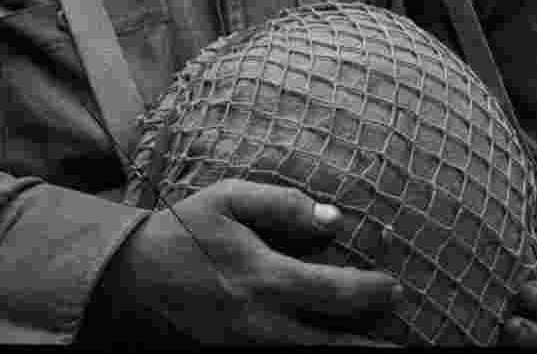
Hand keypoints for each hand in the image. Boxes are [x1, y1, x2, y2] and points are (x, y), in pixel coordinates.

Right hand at [95, 180, 405, 346]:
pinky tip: (330, 350)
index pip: (338, 294)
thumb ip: (282, 205)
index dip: (374, 294)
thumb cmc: (184, 231)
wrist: (128, 281)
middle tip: (407, 345)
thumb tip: (334, 218)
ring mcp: (249, 351)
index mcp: (265, 278)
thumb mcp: (228, 199)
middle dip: (377, 348)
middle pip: (336, 347)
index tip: (395, 288)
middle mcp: (264, 325)